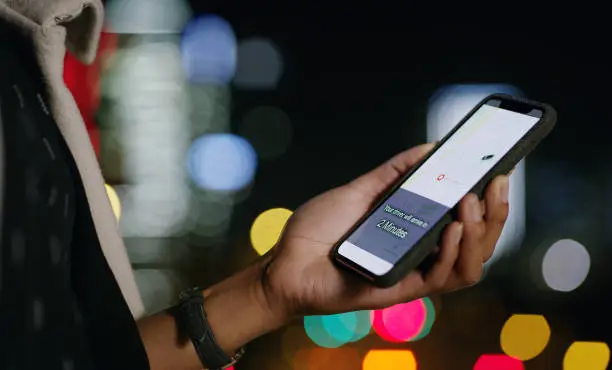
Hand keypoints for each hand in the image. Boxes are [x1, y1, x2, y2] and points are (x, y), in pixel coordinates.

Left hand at [261, 143, 509, 317]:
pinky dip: (453, 253)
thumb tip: (429, 148)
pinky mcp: (401, 290)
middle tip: (495, 181)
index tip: (499, 169)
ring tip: (470, 201)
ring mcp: (413, 272)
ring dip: (479, 232)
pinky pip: (441, 278)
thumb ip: (393, 173)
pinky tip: (452, 228)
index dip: (488, 199)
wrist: (285, 263)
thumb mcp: (358, 191)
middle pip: (477, 241)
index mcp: (414, 230)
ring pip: (469, 263)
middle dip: (495, 212)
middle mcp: (420, 252)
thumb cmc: (317, 230)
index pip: (465, 219)